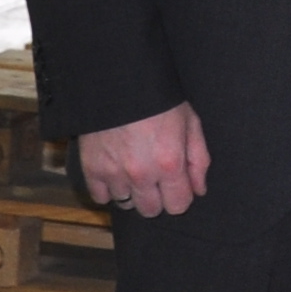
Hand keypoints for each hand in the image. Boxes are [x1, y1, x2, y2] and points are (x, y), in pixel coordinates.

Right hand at [77, 104, 210, 219]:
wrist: (119, 81)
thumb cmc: (160, 100)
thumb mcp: (190, 123)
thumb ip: (198, 160)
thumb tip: (199, 190)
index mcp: (169, 164)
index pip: (178, 206)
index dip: (179, 197)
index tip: (176, 186)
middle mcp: (142, 175)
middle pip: (151, 210)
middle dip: (156, 198)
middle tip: (155, 178)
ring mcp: (114, 173)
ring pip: (125, 205)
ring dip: (132, 193)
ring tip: (134, 172)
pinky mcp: (91, 168)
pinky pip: (100, 197)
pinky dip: (107, 189)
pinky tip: (115, 173)